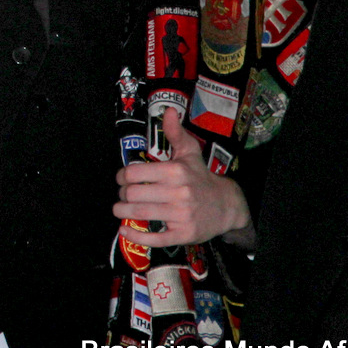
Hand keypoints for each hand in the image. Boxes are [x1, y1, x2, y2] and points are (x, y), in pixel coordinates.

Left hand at [114, 108, 252, 247]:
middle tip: (123, 194)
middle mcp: (178, 193)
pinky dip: (136, 236)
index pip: (133, 173)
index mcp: (175, 171)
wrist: (226, 206)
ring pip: (140, 214)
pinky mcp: (183, 234)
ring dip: (123, 212)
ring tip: (120, 209)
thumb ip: (175, 133)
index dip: (121, 176)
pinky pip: (154, 238)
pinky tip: (125, 231)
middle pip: (133, 194)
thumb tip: (169, 110)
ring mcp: (181, 215)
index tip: (122, 179)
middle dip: (122, 194)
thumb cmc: (201, 177)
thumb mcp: (189, 153)